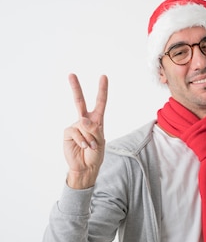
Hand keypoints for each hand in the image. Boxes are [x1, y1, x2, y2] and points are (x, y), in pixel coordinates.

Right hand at [63, 74, 107, 188]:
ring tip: (90, 146)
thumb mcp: (100, 142)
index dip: (102, 90)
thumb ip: (94, 129)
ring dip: (90, 137)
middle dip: (75, 88)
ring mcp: (75, 126)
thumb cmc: (95, 154)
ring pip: (83, 124)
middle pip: (80, 101)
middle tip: (71, 74)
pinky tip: (83, 146)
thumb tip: (82, 119)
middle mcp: (85, 120)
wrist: (86, 167)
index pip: (100, 102)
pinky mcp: (67, 133)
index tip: (103, 76)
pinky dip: (82, 140)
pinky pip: (76, 132)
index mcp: (97, 120)